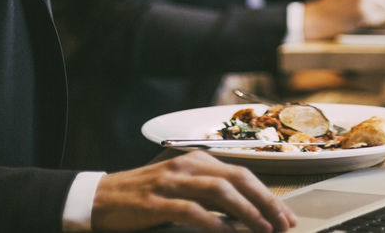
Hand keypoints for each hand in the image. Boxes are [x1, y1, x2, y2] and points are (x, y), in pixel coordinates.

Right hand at [91, 151, 294, 232]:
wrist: (100, 198)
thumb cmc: (143, 196)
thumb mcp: (180, 187)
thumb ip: (209, 194)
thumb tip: (244, 214)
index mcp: (197, 160)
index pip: (243, 173)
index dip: (267, 194)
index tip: (284, 215)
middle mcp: (188, 165)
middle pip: (239, 179)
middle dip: (266, 202)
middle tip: (283, 224)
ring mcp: (172, 182)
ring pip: (221, 191)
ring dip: (247, 212)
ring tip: (263, 230)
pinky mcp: (156, 201)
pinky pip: (192, 210)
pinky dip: (213, 222)